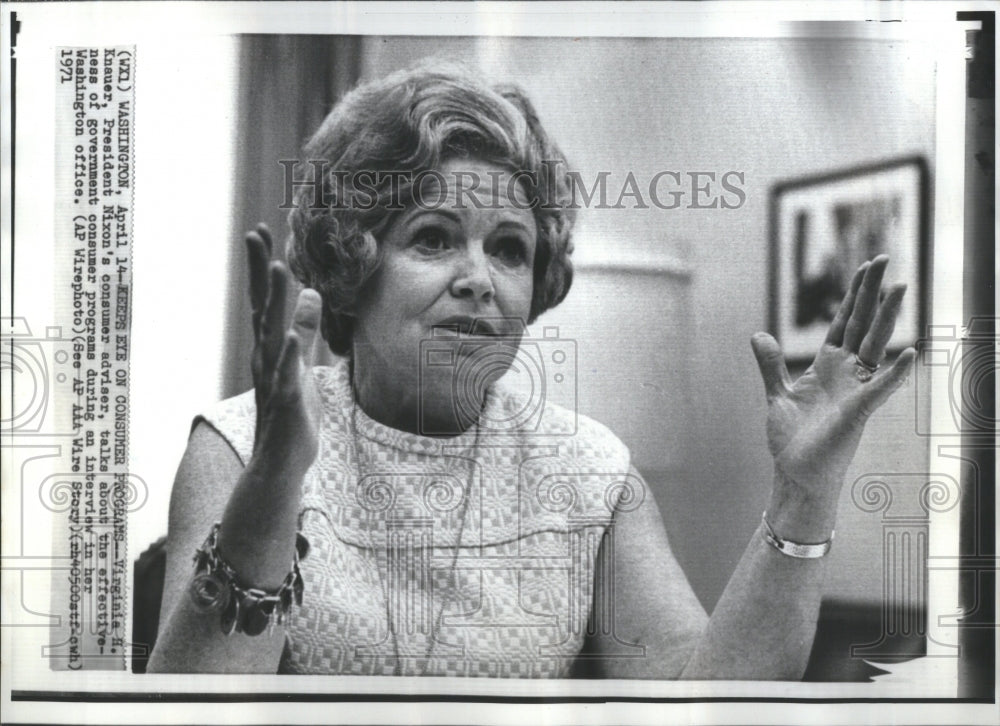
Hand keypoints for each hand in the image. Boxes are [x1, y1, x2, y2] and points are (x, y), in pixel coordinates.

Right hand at [245, 223, 322, 479]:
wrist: (281, 463)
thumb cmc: (292, 412)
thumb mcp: (302, 364)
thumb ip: (306, 329)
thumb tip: (312, 292)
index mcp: (270, 348)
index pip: (263, 300)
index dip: (261, 267)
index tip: (259, 232)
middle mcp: (266, 358)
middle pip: (262, 308)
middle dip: (259, 271)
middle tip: (255, 235)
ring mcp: (274, 379)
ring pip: (274, 335)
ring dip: (276, 303)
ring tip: (279, 270)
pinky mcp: (287, 403)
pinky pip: (287, 376)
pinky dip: (289, 356)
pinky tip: (291, 336)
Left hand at [750, 256, 915, 539]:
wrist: (796, 474)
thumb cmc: (792, 440)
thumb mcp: (776, 395)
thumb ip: (770, 365)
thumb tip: (758, 335)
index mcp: (828, 366)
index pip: (845, 321)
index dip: (854, 294)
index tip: (866, 266)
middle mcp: (847, 373)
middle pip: (863, 323)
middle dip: (873, 291)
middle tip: (885, 257)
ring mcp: (856, 390)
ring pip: (874, 345)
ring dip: (888, 317)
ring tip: (903, 287)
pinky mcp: (858, 411)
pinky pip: (880, 389)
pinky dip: (895, 373)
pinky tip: (912, 354)